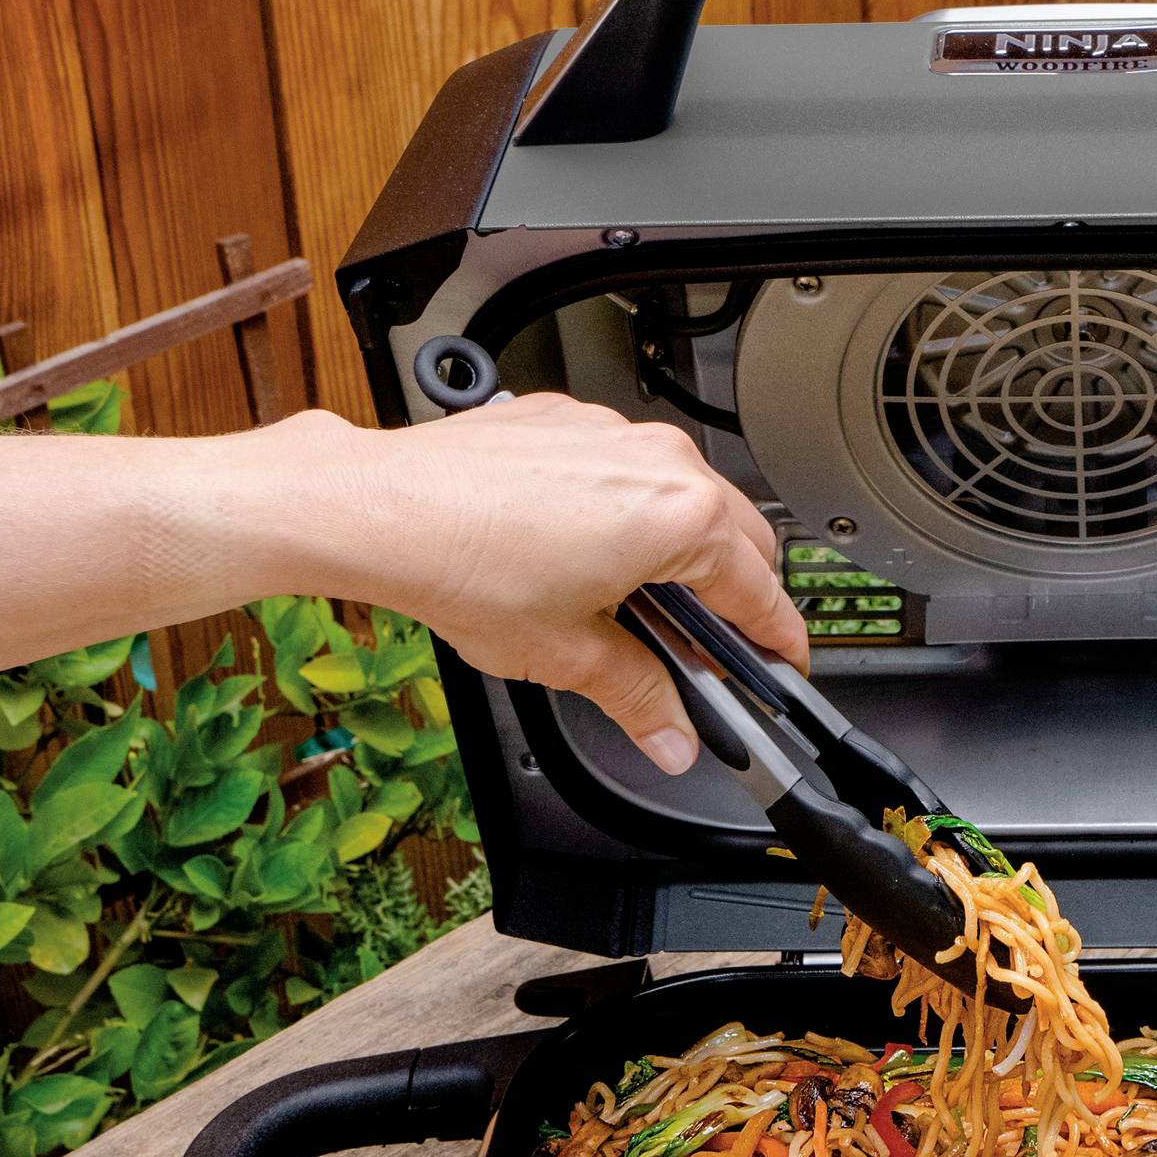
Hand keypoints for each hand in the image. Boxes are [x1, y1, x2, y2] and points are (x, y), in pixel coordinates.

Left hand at [278, 396, 808, 772]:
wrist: (375, 507)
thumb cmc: (462, 562)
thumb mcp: (567, 654)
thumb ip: (638, 697)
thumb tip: (670, 735)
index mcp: (682, 517)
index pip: (762, 593)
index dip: (777, 644)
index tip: (781, 668)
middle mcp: (659, 460)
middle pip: (738, 537)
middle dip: (735, 595)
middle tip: (707, 650)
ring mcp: (612, 432)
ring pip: (683, 495)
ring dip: (680, 549)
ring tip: (636, 605)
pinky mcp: (567, 421)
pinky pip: (625, 468)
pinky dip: (626, 511)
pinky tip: (582, 554)